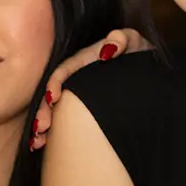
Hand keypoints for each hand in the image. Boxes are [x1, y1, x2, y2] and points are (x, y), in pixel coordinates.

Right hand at [30, 29, 149, 149]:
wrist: (148, 70)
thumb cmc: (138, 52)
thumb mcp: (133, 42)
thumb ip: (122, 39)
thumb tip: (107, 50)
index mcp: (84, 60)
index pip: (65, 70)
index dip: (56, 82)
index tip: (54, 98)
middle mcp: (76, 77)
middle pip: (54, 93)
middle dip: (43, 111)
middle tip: (40, 128)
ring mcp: (78, 93)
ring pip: (56, 110)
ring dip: (44, 125)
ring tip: (38, 142)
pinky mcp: (83, 107)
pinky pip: (65, 120)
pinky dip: (54, 133)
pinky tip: (43, 146)